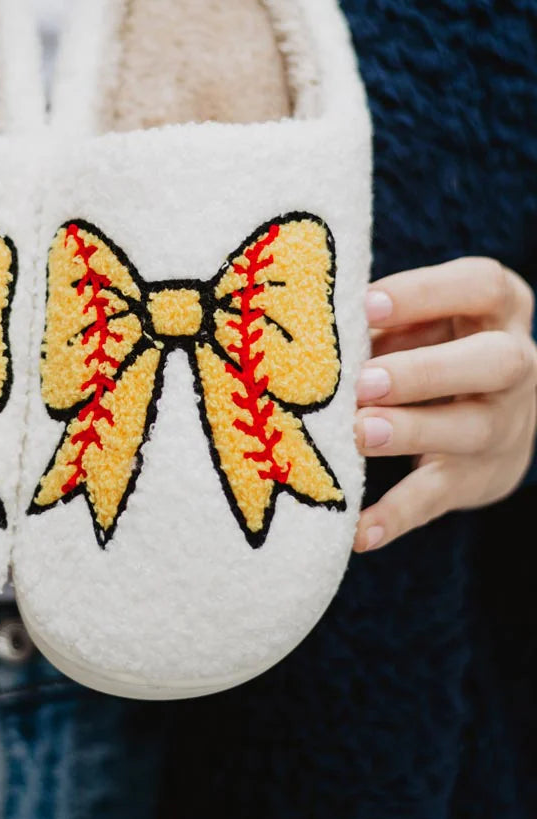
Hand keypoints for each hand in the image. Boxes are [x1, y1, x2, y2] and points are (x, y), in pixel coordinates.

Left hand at [352, 258, 536, 551]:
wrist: (493, 413)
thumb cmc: (430, 343)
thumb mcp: (419, 318)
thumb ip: (378, 317)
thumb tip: (304, 315)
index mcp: (498, 308)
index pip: (480, 286)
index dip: (424, 293)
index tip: (365, 303)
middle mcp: (515, 365)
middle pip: (495, 362)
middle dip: (427, 372)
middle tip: (364, 383)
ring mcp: (503, 426)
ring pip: (471, 430)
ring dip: (412, 432)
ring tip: (359, 435)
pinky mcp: (476, 479)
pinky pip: (437, 499)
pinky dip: (395, 516)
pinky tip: (357, 532)